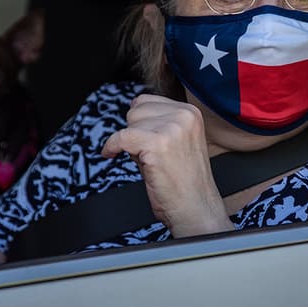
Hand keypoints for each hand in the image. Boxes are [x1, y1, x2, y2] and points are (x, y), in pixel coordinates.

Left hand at [100, 93, 229, 236]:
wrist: (196, 206)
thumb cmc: (185, 180)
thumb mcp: (178, 140)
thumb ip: (160, 123)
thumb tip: (132, 112)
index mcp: (191, 112)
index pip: (148, 100)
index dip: (139, 122)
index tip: (138, 137)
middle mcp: (184, 116)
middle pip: (136, 109)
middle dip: (136, 130)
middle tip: (148, 153)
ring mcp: (172, 128)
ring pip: (129, 122)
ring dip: (131, 141)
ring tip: (148, 159)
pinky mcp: (157, 144)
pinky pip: (120, 138)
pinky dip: (112, 147)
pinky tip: (112, 155)